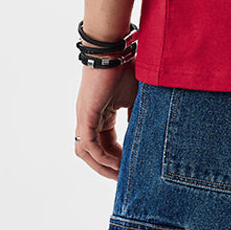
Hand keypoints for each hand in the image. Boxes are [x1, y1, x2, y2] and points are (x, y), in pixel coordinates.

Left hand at [74, 63, 138, 178]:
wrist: (114, 50)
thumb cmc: (125, 67)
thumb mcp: (136, 97)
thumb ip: (137, 116)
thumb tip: (145, 133)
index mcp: (100, 114)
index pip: (105, 144)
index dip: (116, 158)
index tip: (131, 168)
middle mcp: (89, 118)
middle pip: (93, 153)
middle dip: (108, 168)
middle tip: (125, 179)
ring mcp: (85, 117)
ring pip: (87, 153)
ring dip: (102, 166)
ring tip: (120, 175)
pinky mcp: (86, 115)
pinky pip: (90, 145)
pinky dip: (102, 157)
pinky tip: (117, 163)